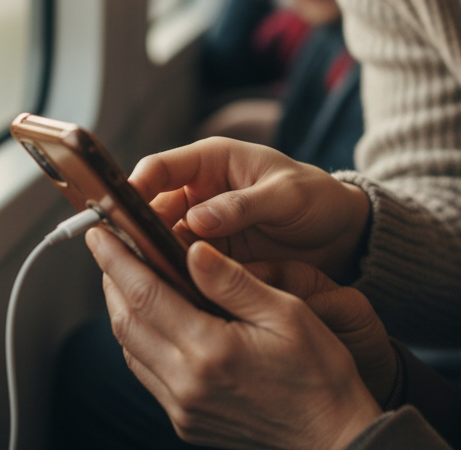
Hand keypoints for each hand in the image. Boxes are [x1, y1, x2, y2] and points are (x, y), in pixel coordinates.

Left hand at [88, 228, 381, 449]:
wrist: (331, 436)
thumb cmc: (318, 371)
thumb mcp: (286, 312)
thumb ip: (233, 280)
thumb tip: (193, 247)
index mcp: (210, 350)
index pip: (146, 294)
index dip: (117, 260)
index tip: (101, 232)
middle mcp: (186, 383)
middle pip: (127, 322)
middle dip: (112, 279)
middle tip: (109, 244)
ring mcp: (182, 407)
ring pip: (130, 349)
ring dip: (122, 308)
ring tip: (126, 273)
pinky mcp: (185, 421)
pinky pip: (146, 373)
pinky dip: (139, 337)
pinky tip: (153, 316)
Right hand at [130, 139, 371, 281]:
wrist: (339, 232)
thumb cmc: (316, 199)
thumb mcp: (287, 196)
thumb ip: (244, 204)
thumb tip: (197, 218)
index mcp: (213, 160)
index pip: (160, 167)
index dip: (135, 188)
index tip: (120, 214)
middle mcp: (198, 191)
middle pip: (148, 208)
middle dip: (134, 232)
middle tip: (123, 261)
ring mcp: (200, 226)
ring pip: (158, 242)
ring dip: (149, 261)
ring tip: (142, 286)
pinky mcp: (209, 256)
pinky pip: (179, 266)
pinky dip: (170, 280)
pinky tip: (167, 299)